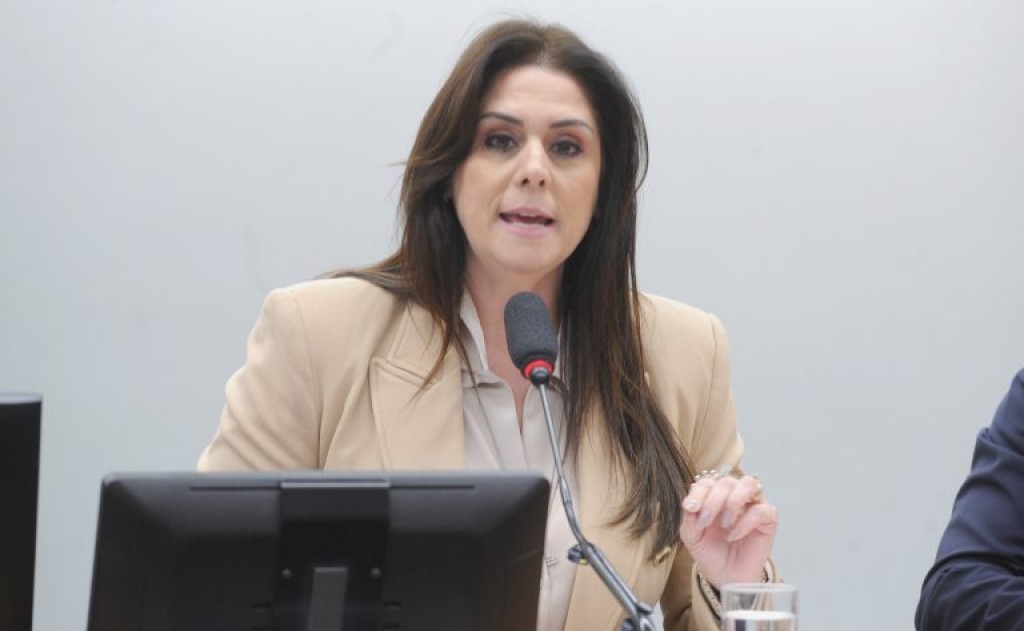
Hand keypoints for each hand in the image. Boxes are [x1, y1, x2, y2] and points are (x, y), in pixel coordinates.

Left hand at [679, 471, 777, 587]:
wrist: (726, 577)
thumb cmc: (710, 553)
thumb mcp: (692, 536)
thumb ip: (689, 517)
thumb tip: (690, 502)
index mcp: (714, 496)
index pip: (707, 481)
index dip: (699, 492)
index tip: (690, 508)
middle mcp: (734, 496)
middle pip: (726, 482)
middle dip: (713, 500)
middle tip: (704, 521)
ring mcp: (752, 505)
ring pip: (748, 484)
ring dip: (732, 501)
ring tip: (723, 523)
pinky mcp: (768, 519)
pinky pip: (762, 509)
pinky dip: (745, 522)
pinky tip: (733, 535)